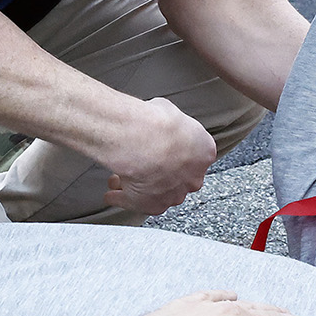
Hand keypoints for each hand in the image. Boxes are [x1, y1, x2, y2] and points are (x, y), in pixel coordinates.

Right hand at [100, 96, 217, 216]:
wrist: (143, 140)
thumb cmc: (158, 122)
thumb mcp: (168, 109)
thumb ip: (166, 123)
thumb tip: (157, 118)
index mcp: (203, 152)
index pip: (193, 156)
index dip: (174, 153)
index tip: (161, 149)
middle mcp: (192, 177)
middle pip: (179, 179)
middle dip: (161, 173)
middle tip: (143, 164)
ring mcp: (173, 194)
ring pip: (157, 193)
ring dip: (140, 187)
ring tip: (119, 179)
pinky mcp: (151, 205)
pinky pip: (135, 203)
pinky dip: (121, 199)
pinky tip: (112, 194)